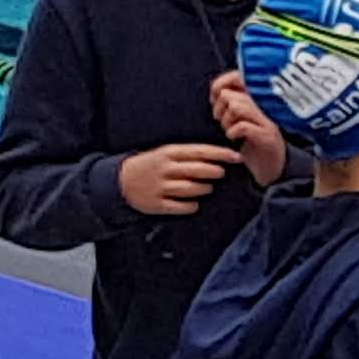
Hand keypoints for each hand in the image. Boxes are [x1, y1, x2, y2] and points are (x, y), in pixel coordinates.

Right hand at [119, 142, 239, 216]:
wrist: (122, 181)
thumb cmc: (152, 165)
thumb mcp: (166, 152)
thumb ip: (190, 154)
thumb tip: (220, 155)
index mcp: (169, 152)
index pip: (200, 151)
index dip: (220, 154)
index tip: (236, 156)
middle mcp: (165, 169)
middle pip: (198, 170)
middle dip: (214, 171)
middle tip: (221, 172)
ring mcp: (161, 187)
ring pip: (192, 189)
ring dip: (204, 189)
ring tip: (207, 187)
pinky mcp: (157, 204)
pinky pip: (182, 207)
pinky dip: (191, 205)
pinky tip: (194, 202)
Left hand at [211, 76, 287, 187]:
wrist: (273, 171)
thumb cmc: (253, 146)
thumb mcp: (240, 121)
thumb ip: (231, 105)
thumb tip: (216, 92)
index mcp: (255, 100)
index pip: (237, 77)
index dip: (220, 84)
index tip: (214, 99)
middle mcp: (262, 108)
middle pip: (232, 94)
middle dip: (219, 109)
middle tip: (222, 121)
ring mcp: (265, 122)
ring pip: (237, 107)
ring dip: (226, 121)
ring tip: (229, 130)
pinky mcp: (266, 137)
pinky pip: (243, 126)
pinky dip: (233, 132)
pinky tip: (234, 138)